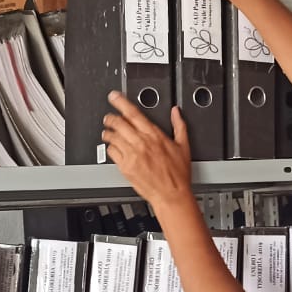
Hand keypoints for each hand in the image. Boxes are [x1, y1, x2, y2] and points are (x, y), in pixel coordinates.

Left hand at [102, 94, 193, 211]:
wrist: (172, 195)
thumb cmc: (178, 174)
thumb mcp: (183, 146)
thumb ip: (179, 126)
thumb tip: (176, 112)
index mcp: (154, 135)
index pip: (133, 113)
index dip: (121, 102)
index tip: (114, 97)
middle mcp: (141, 143)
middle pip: (118, 123)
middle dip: (110, 118)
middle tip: (108, 117)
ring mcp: (132, 155)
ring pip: (112, 137)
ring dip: (108, 133)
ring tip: (107, 132)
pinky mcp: (125, 167)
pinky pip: (112, 153)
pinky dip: (110, 148)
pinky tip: (112, 148)